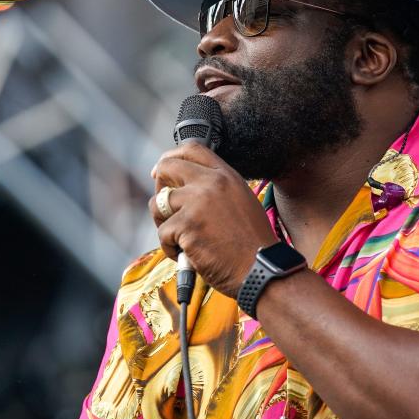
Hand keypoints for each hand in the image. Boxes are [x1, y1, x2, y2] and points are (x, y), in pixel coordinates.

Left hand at [149, 142, 276, 295]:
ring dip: (164, 223)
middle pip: (166, 167)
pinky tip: (188, 255)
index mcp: (226, 176)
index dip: (171, 157)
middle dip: (158, 186)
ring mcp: (197, 203)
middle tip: (164, 207)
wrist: (261, 269)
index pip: (192, 149)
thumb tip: (183, 187)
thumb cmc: (252, 245)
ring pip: (158, 203)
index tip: (161, 172)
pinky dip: (170, 248)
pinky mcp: (186, 225)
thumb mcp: (240, 203)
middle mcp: (211, 183)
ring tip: (182, 239)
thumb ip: (215, 190)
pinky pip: (162, 232)